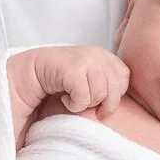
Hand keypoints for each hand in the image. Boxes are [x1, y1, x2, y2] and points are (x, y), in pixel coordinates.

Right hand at [14, 46, 130, 125]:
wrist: (29, 76)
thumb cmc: (60, 83)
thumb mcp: (89, 81)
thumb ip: (107, 84)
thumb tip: (131, 105)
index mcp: (104, 55)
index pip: (125, 79)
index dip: (113, 95)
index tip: (95, 100)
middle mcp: (97, 53)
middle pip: (116, 90)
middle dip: (101, 103)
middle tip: (81, 101)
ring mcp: (86, 58)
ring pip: (101, 95)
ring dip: (84, 103)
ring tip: (70, 96)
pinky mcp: (72, 67)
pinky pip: (84, 97)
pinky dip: (72, 104)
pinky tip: (62, 96)